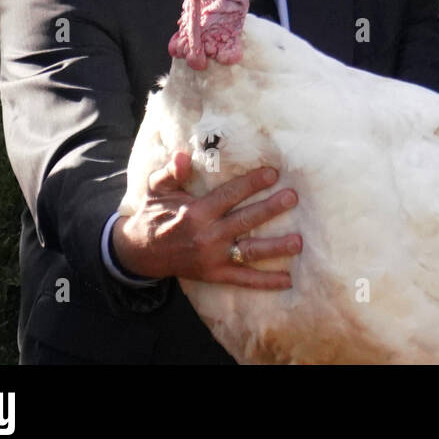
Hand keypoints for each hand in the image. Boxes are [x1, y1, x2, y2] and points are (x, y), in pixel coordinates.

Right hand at [113, 152, 302, 287]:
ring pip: (249, 251)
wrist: (140, 253)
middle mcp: (208, 236)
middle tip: (292, 197)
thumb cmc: (153, 214)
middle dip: (270, 209)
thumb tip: (183, 156)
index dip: (251, 184)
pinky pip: (243, 279)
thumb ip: (171, 172)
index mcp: (196, 212)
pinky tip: (288, 280)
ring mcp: (213, 258)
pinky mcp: (215, 274)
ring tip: (298, 241)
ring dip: (275, 247)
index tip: (273, 173)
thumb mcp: (156, 190)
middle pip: (245, 221)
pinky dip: (266, 282)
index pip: (229, 195)